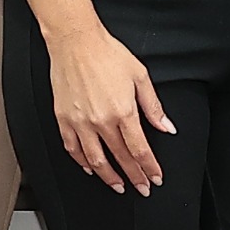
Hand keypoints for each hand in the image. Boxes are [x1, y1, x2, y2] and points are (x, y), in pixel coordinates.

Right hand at [47, 20, 172, 196]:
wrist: (75, 42)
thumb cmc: (107, 54)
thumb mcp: (140, 76)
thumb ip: (153, 106)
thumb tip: (166, 126)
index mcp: (123, 111)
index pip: (140, 150)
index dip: (149, 167)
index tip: (155, 178)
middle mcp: (101, 121)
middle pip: (121, 158)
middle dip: (134, 177)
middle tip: (142, 188)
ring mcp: (80, 122)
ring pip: (95, 160)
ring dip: (109, 177)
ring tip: (118, 185)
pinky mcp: (63, 119)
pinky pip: (72, 148)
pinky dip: (81, 163)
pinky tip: (90, 168)